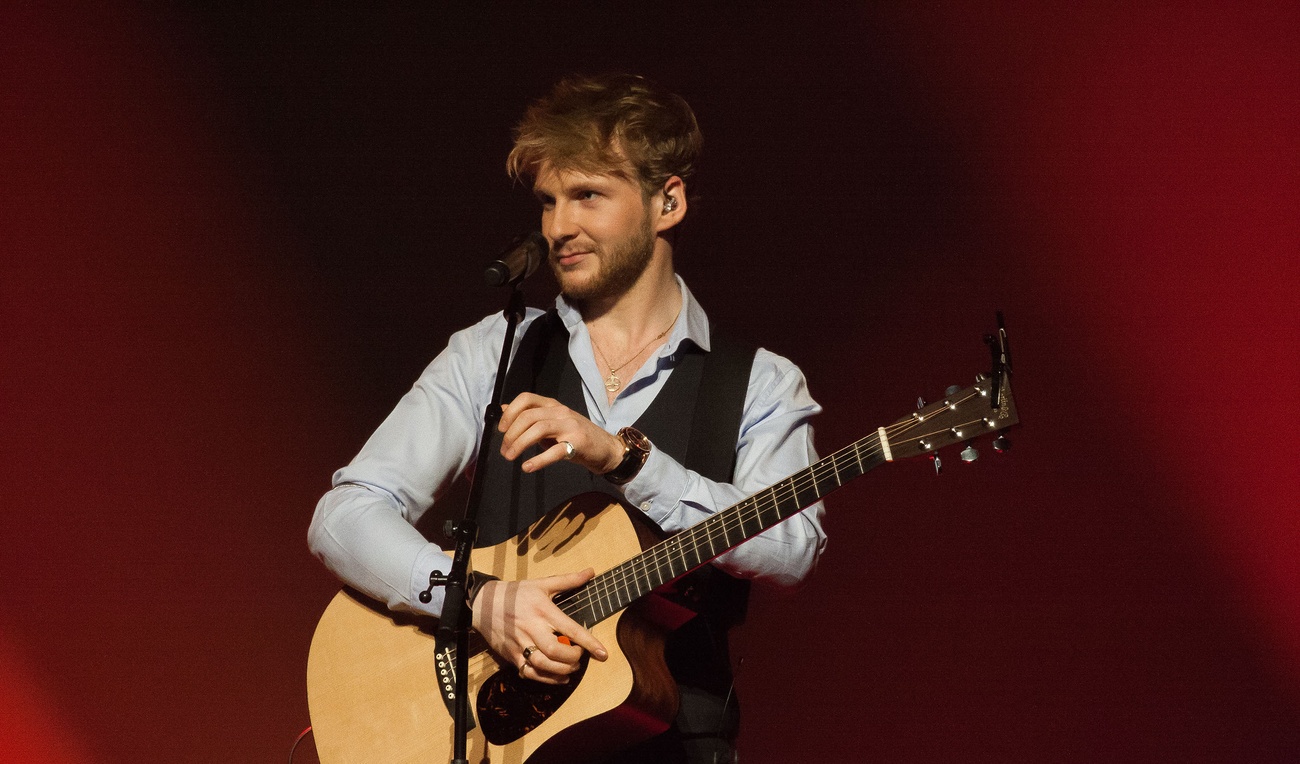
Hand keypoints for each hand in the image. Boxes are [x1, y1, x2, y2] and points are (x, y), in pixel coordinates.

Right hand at [470, 568, 607, 683]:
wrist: (482, 604)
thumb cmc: (516, 593)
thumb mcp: (542, 584)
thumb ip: (568, 580)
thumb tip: (591, 572)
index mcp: (542, 610)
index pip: (570, 629)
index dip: (589, 642)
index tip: (604, 653)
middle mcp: (532, 629)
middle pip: (555, 651)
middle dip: (573, 657)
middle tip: (580, 655)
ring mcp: (520, 644)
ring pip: (543, 665)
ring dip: (562, 670)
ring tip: (572, 667)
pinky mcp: (511, 656)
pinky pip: (530, 673)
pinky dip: (548, 680)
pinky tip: (560, 677)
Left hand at [499, 393, 623, 474]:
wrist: (606, 448)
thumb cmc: (576, 436)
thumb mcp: (552, 422)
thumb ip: (531, 417)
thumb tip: (504, 410)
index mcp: (552, 405)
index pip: (526, 398)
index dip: (509, 412)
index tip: (501, 429)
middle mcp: (560, 412)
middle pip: (528, 416)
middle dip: (511, 434)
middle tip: (505, 450)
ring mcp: (570, 426)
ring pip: (538, 429)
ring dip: (520, 444)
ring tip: (511, 457)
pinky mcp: (577, 443)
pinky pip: (554, 451)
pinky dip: (538, 460)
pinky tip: (527, 467)